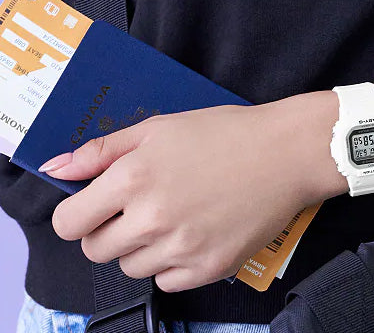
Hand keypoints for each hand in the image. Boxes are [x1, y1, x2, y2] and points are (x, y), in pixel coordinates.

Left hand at [44, 92, 344, 291]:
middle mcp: (151, 219)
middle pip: (96, 251)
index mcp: (133, 179)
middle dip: (108, 230)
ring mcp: (181, 249)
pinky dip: (172, 262)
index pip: (68, 223)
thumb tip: (56, 167)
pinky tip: (194, 232)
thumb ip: (102, 150)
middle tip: (140, 206)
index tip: (95, 206)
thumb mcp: (159, 128)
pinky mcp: (208, 269)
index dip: (78, 214)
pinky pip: (166, 281)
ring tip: (175, 215)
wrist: (283, 153)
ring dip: (143, 246)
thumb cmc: (224, 133)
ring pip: (131, 267)